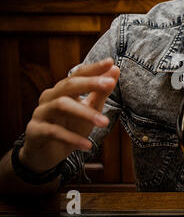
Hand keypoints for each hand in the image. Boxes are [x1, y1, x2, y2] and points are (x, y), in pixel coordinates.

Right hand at [20, 58, 119, 172]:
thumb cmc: (70, 127)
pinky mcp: (35, 131)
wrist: (46, 154)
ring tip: (104, 122)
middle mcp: (50, 97)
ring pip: (61, 106)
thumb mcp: (89, 109)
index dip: (93, 68)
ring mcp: (40, 113)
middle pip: (68, 85)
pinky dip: (72, 138)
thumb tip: (115, 69)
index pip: (78, 74)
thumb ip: (101, 92)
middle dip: (90, 83)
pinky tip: (87, 145)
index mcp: (62, 90)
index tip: (110, 62)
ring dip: (85, 113)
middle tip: (110, 84)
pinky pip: (54, 132)